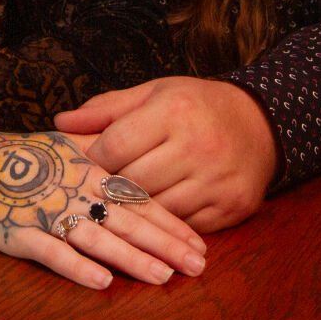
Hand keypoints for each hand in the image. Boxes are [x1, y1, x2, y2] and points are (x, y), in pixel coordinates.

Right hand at [0, 122, 206, 289]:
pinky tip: (102, 281)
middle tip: (197, 266)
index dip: (171, 224)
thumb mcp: (71, 146)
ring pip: (97, 238)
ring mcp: (48, 212)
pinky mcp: (20, 231)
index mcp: (90, 172)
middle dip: (165, 245)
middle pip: (127, 222)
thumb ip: (108, 159)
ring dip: (131, 258)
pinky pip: (52, 252)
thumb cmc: (28, 157)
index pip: (139, 200)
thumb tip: (153, 164)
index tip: (200, 245)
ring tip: (162, 275)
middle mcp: (75, 192)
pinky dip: (77, 266)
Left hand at [55, 77, 274, 233]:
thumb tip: (60, 123)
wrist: (260, 124)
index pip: (115, 145)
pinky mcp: (232, 206)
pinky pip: (183, 226)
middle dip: (110, 188)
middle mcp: (197, 145)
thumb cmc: (196, 106)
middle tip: (97, 190)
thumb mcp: (154, 93)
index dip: (93, 159)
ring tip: (123, 203)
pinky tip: (157, 214)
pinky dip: (166, 223)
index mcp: (174, 110)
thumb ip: (106, 109)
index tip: (85, 164)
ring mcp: (217, 179)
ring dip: (136, 210)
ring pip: (156, 210)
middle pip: (132, 182)